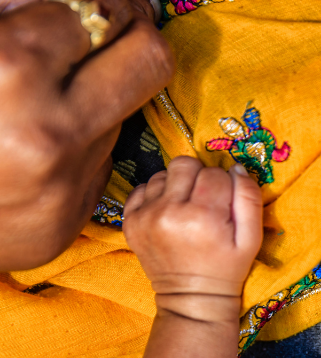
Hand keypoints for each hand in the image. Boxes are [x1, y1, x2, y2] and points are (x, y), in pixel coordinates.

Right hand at [0, 0, 172, 270]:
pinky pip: (98, 159)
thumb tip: (53, 4)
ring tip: (53, 86)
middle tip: (108, 26)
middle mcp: (52, 130)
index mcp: (11, 71)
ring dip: (97, 90)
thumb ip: (9, 17)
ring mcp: (69, 181)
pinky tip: (33, 137)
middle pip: (149, 58)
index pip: (95, 13)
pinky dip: (76, 138)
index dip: (91, 4)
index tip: (84, 5)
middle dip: (132, 32)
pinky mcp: (73, 215)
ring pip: (125, 111)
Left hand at [123, 157, 263, 321]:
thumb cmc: (228, 268)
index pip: (215, 173)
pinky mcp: (130, 221)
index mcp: (203, 215)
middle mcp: (170, 211)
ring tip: (185, 209)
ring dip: (177, 186)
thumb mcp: (252, 238)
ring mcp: (146, 215)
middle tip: (204, 201)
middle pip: (185, 164)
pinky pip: (143, 188)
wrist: (192, 298)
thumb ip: (249, 198)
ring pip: (163, 174)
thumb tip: (235, 168)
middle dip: (199, 177)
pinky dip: (157, 195)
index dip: (224, 185)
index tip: (224, 205)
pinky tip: (168, 213)